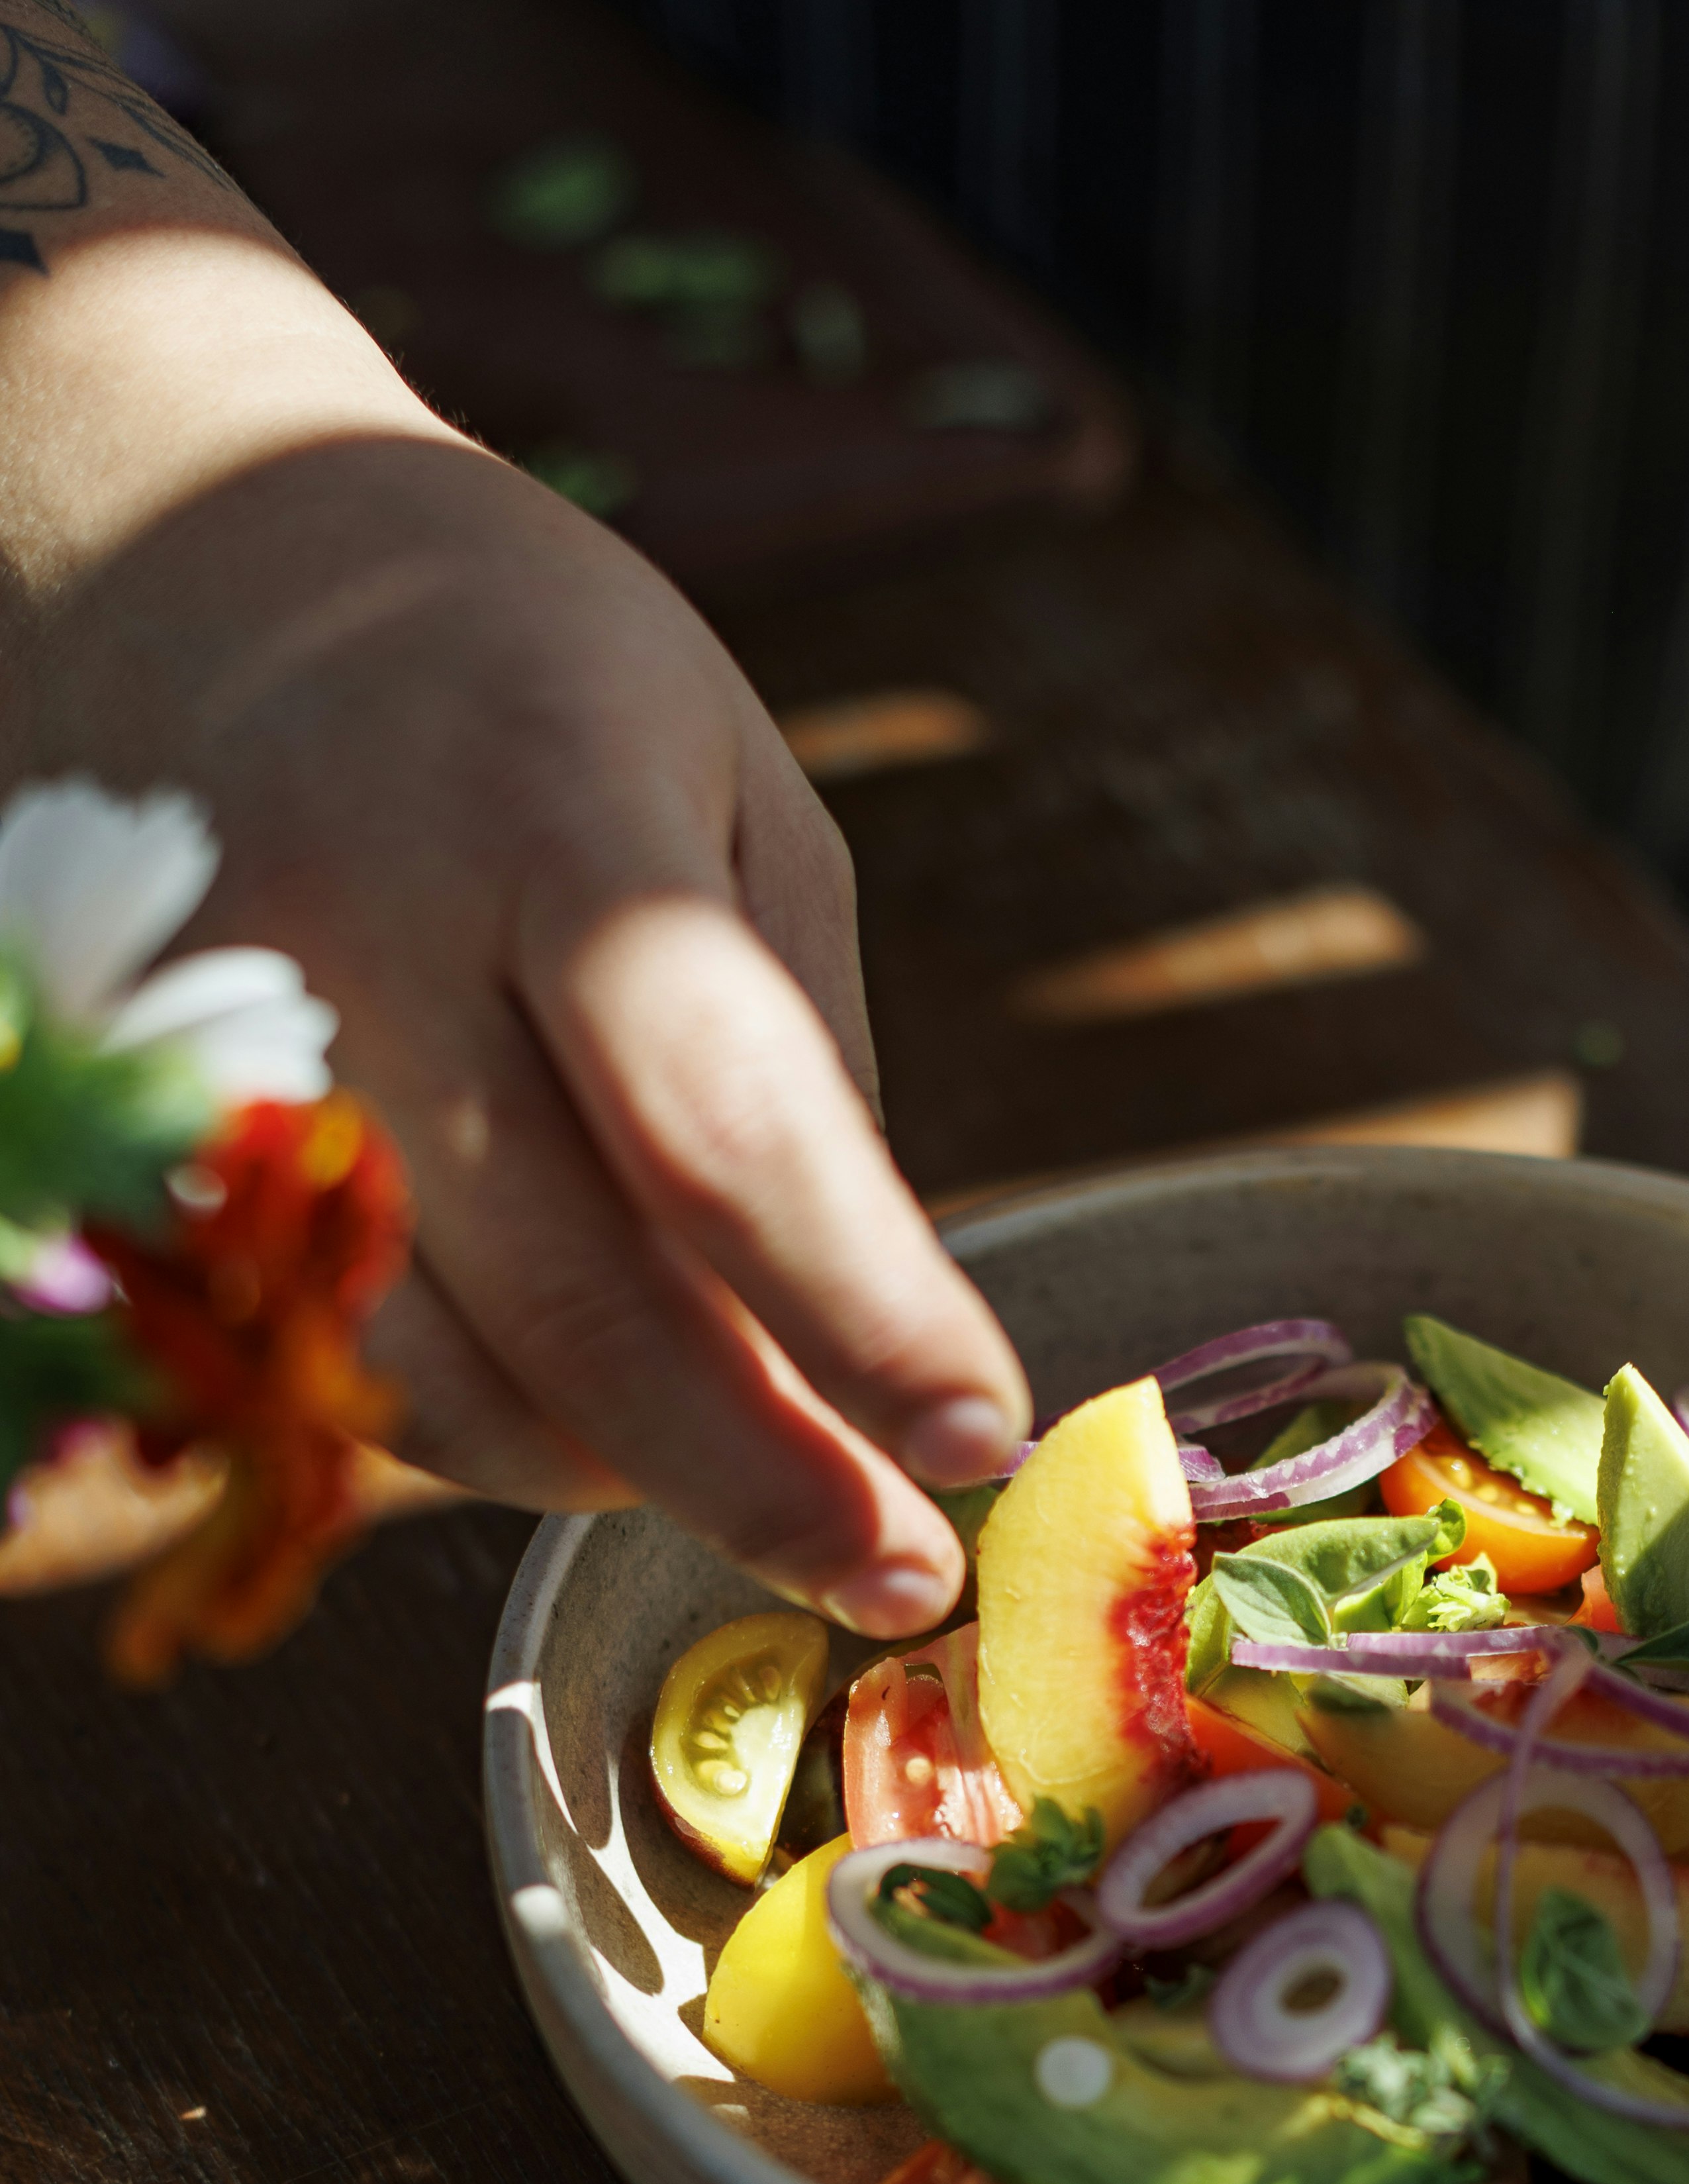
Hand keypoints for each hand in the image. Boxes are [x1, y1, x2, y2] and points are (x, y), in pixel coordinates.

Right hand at [24, 427, 1027, 1630]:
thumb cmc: (515, 672)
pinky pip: (341, 1362)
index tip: (985, 1434)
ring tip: (771, 1480)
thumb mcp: (727, 786)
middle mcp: (354, 944)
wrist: (173, 537)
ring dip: (626, 1477)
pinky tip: (601, 1410)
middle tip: (908, 1576)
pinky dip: (492, 1425)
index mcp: (542, 817)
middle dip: (764, 1480)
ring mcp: (214, 1057)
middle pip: (575, 1306)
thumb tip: (865, 1338)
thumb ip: (799, 1059)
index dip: (861, 1313)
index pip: (717, 1131)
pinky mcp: (138, 1139)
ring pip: (440, 1381)